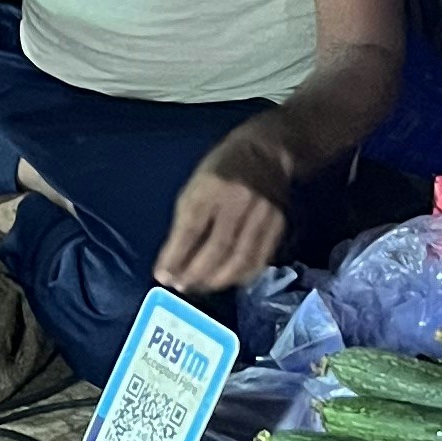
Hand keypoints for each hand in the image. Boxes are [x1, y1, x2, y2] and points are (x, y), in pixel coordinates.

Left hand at [152, 123, 293, 297]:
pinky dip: (240, 276)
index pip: (191, 227)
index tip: (163, 276)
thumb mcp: (196, 187)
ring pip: (240, 259)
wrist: (266, 152)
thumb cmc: (221, 171)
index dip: (175, 255)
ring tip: (201, 287)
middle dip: (196, 274)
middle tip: (182, 286)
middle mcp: (238, 200)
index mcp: (212, 186)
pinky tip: (226, 280)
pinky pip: (259, 259)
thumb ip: (184, 223)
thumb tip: (171, 264)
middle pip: (217, 247)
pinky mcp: (278, 225)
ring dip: (217, 280)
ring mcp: (261, 213)